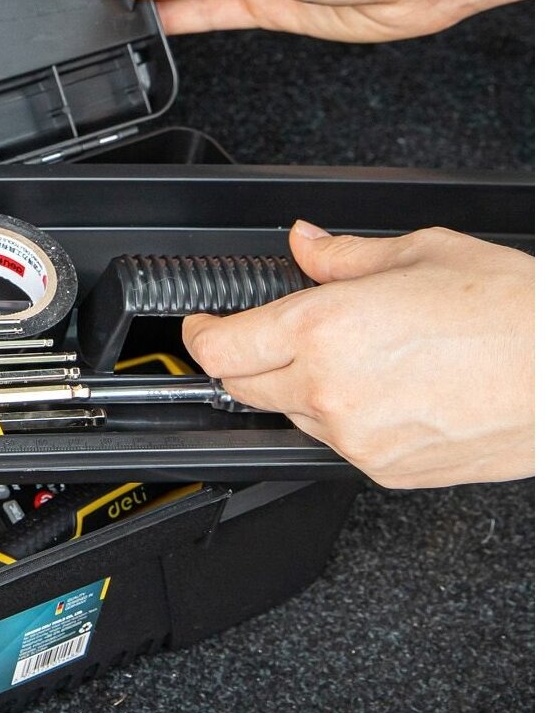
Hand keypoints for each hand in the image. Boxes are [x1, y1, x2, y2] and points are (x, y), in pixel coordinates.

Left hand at [182, 222, 533, 487]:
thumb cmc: (514, 313)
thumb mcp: (418, 253)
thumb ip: (342, 255)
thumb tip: (304, 243)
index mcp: (323, 329)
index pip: (219, 348)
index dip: (199, 334)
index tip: (201, 324)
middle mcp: (330, 390)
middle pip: (243, 386)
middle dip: (243, 359)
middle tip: (267, 334)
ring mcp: (358, 438)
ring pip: (292, 415)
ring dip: (299, 387)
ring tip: (359, 356)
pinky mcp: (387, 470)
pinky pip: (338, 443)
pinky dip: (344, 417)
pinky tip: (389, 389)